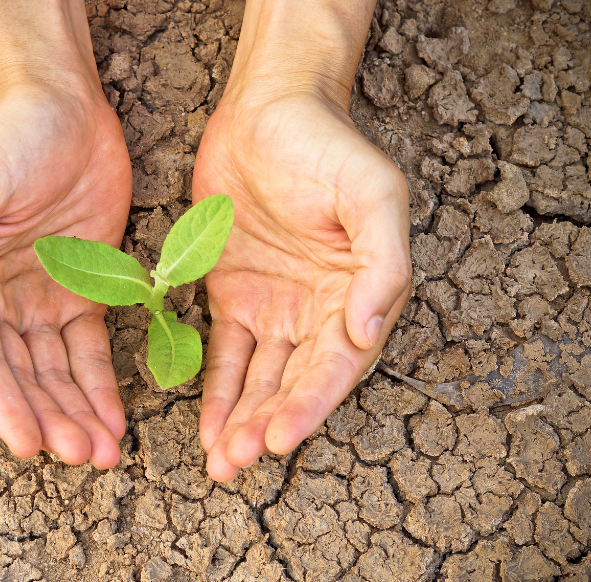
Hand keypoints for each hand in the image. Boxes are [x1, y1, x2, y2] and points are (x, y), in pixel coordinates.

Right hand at [0, 3, 130, 467]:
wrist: (60, 104)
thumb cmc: (3, 140)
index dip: (3, 403)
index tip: (31, 445)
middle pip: (22, 375)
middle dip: (51, 418)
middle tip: (83, 455)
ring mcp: (40, 297)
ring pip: (58, 372)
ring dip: (78, 413)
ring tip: (104, 451)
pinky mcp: (84, 289)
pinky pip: (90, 348)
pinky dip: (100, 384)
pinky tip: (116, 417)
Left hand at [194, 17, 410, 479]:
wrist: (269, 110)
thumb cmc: (327, 148)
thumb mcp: (374, 193)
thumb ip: (384, 262)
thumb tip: (371, 330)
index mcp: (360, 294)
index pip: (336, 366)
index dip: (309, 405)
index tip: (277, 438)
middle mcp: (320, 311)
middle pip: (294, 383)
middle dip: (267, 425)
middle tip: (235, 462)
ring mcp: (275, 306)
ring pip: (259, 379)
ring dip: (240, 420)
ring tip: (219, 461)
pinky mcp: (232, 294)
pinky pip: (224, 353)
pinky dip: (217, 390)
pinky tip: (206, 425)